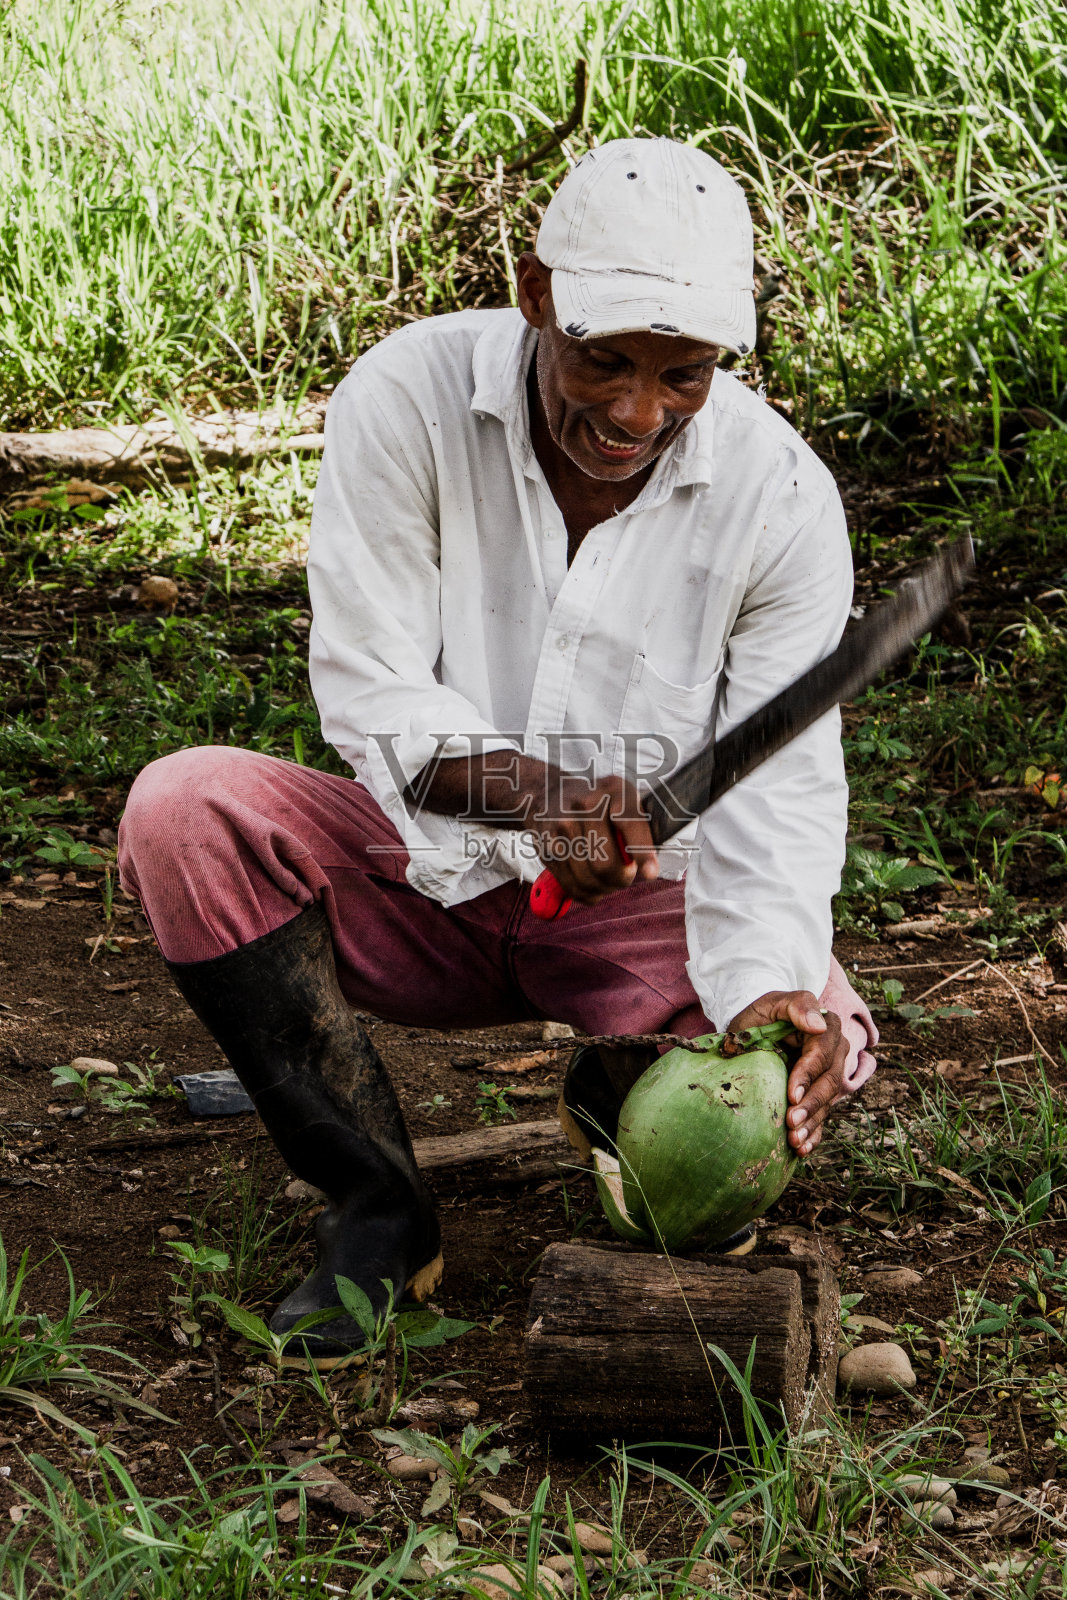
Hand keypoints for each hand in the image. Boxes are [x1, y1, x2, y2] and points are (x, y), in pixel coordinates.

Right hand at [532, 770, 658, 905]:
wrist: (551, 795)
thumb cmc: (603, 805)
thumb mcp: (628, 803)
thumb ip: (642, 830)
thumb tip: (649, 869)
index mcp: (614, 790)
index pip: (629, 823)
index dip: (641, 851)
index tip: (650, 873)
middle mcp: (584, 806)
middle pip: (606, 863)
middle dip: (622, 877)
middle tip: (626, 874)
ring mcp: (562, 827)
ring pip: (589, 880)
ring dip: (605, 886)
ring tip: (610, 877)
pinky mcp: (548, 847)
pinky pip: (573, 886)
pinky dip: (588, 892)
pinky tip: (594, 881)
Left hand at [727, 990, 846, 1156]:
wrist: (755, 1029)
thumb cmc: (763, 1014)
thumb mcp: (773, 1002)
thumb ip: (796, 1006)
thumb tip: (818, 1024)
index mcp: (827, 1029)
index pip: (821, 1055)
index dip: (808, 1076)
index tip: (791, 1095)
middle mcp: (835, 1053)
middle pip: (829, 1082)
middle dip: (811, 1105)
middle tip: (791, 1124)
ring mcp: (829, 1075)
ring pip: (828, 1102)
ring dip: (812, 1124)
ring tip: (794, 1142)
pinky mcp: (819, 1093)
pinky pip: (823, 1115)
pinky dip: (814, 1134)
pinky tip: (803, 1149)